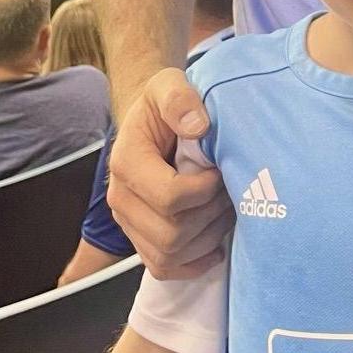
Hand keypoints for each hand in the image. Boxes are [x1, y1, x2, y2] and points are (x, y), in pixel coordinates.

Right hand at [107, 68, 231, 278]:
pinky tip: (216, 246)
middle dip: (210, 215)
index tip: (222, 171)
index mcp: (127, 162)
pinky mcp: (140, 238)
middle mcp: (121, 198)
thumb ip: (179, 99)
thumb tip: (198, 126)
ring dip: (207, 238)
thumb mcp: (169, 84)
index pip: (169, 196)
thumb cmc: (165, 102)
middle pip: (170, 232)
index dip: (204, 190)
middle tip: (231, 191)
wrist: (153, 121)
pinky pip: (162, 268)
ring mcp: (128, 222)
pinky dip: (192, 264)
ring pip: (169, 254)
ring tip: (227, 209)